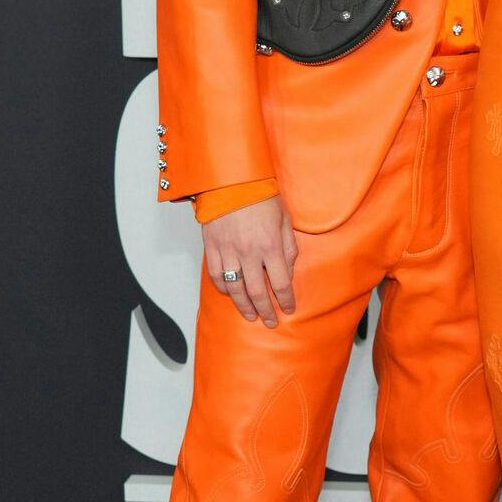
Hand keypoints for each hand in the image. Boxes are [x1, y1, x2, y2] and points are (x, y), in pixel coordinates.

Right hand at [202, 195, 298, 325]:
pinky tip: (230, 294)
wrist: (231, 179)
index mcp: (271, 245)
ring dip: (244, 305)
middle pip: (258, 292)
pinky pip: (217, 275)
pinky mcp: (213, 247)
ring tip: (250, 315)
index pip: (281, 283)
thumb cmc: (261, 195)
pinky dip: (223, 288)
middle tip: (270, 321)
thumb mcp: (285, 218)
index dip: (286, 300)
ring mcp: (229, 251)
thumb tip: (288, 269)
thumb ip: (288, 246)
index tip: (288, 308)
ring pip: (236, 289)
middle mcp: (249, 252)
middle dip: (266, 310)